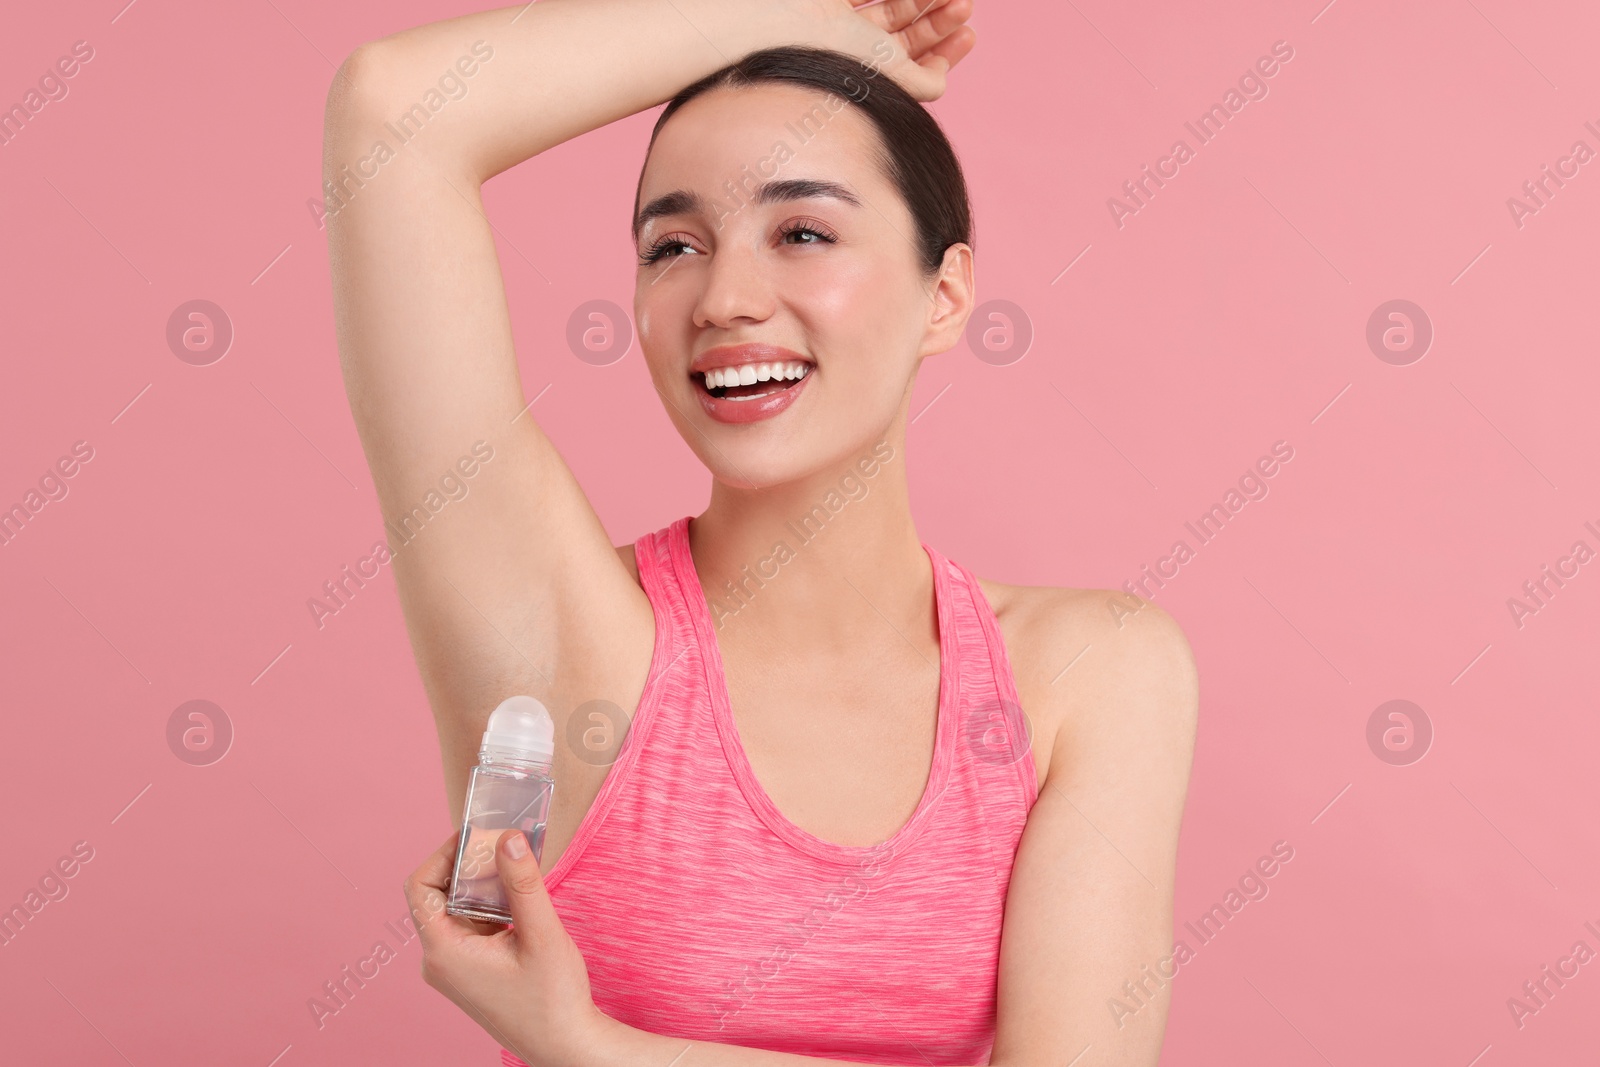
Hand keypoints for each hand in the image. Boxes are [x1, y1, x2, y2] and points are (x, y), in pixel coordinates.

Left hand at [403, 829, 605, 1066]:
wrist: (565, 1046)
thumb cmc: (553, 999)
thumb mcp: (541, 934)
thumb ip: (523, 884)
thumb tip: (508, 838)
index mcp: (444, 953)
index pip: (420, 888)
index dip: (442, 855)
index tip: (476, 836)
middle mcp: (439, 961)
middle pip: (437, 895)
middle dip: (468, 866)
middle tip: (504, 847)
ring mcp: (452, 968)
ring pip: (456, 909)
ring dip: (482, 885)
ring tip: (516, 870)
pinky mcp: (468, 971)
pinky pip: (469, 925)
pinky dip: (490, 905)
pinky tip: (519, 899)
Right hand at [799, 0, 977, 102]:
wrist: (774, 23)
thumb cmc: (831, 52)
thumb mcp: (890, 74)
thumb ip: (922, 82)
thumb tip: (942, 80)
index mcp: (863, 80)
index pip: (910, 69)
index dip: (943, 53)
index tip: (968, 35)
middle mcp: (850, 53)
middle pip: (905, 35)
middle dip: (939, 20)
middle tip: (965, 6)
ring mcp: (838, 21)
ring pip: (891, 6)